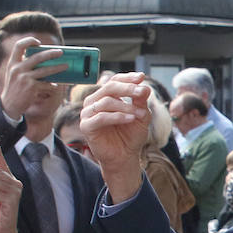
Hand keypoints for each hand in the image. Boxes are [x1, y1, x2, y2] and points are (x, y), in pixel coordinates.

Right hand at [0, 37, 66, 121]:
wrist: (9, 105)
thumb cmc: (15, 88)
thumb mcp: (15, 74)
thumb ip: (24, 66)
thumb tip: (44, 61)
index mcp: (12, 63)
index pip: (18, 46)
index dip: (29, 41)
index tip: (38, 42)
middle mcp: (17, 69)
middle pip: (37, 57)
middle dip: (51, 53)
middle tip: (61, 52)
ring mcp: (24, 78)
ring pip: (45, 70)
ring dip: (57, 68)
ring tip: (66, 66)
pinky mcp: (31, 87)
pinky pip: (46, 83)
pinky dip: (52, 84)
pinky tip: (55, 85)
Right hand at [80, 73, 151, 201]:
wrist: (124, 156)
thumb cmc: (131, 135)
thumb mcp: (141, 116)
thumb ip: (141, 102)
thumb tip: (145, 86)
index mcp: (105, 96)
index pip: (114, 81)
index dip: (128, 78)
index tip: (142, 76)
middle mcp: (94, 102)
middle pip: (109, 88)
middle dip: (127, 89)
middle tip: (142, 92)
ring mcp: (88, 113)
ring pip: (106, 102)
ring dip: (126, 107)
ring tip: (140, 114)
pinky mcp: (86, 126)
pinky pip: (101, 117)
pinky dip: (117, 117)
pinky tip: (130, 119)